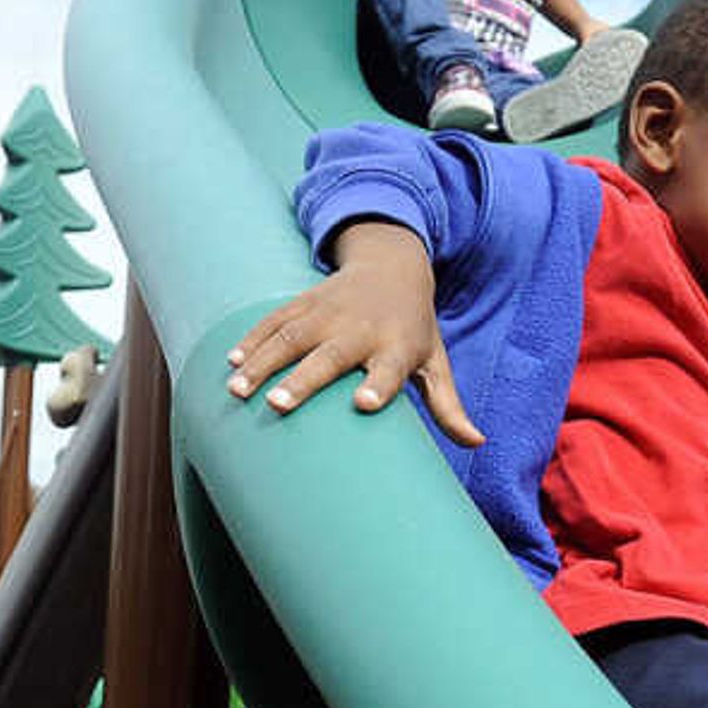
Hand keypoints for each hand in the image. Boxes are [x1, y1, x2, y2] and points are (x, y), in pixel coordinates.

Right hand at [226, 232, 480, 443]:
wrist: (393, 265)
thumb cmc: (412, 329)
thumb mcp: (434, 362)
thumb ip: (448, 405)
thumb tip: (477, 442)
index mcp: (395, 347)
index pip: (390, 370)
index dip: (379, 385)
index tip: (364, 404)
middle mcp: (360, 329)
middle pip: (330, 356)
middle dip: (303, 379)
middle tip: (277, 405)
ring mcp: (328, 312)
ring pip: (291, 337)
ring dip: (262, 362)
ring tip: (237, 391)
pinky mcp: (304, 303)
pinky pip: (274, 321)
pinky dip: (252, 340)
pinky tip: (230, 362)